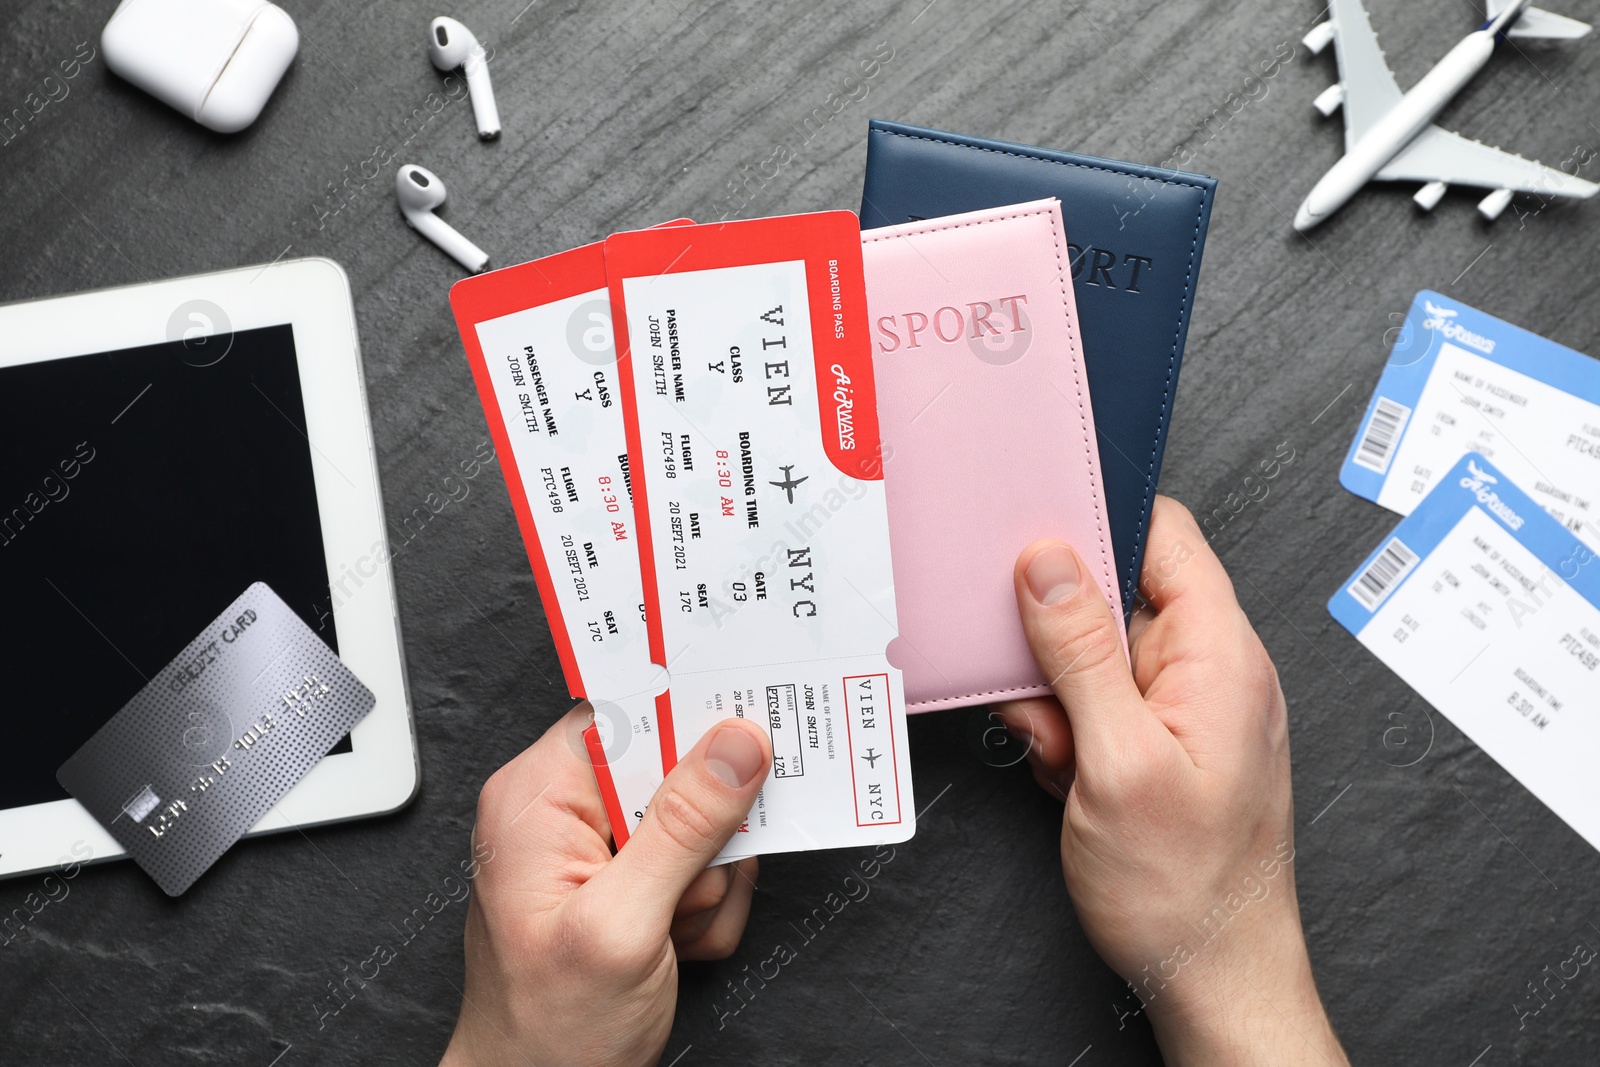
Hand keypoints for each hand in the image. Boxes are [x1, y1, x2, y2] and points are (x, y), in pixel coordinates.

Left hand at [440, 704, 770, 1066]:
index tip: (746, 738)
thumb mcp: (623, 924)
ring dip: (706, 888)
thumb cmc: (549, 1029)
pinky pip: (700, 867)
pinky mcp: (627, 878)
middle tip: (685, 894)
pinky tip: (673, 948)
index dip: (691, 721)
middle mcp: (563, 809)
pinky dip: (703, 914)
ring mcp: (597, 845)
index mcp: (539, 796)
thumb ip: (684, 828)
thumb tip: (737, 744)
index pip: (629, 710)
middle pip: (678, 769)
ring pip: (701, 825)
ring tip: (672, 936)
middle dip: (703, 841)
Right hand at [993, 496, 1346, 1065]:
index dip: (1097, 520)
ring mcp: (1185, 707)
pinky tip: (1068, 774)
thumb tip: (1048, 561)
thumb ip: (1080, 653)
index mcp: (1219, 654)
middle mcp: (1209, 669)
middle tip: (1044, 697)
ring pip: (1094, 656)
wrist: (1211, 975)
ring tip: (1062, 754)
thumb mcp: (1116, 760)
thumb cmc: (1185, 887)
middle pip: (1114, 596)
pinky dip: (1068, 731)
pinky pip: (1097, 704)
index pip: (1165, 536)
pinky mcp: (1160, 741)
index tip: (1033, 532)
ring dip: (1058, 697)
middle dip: (1059, 640)